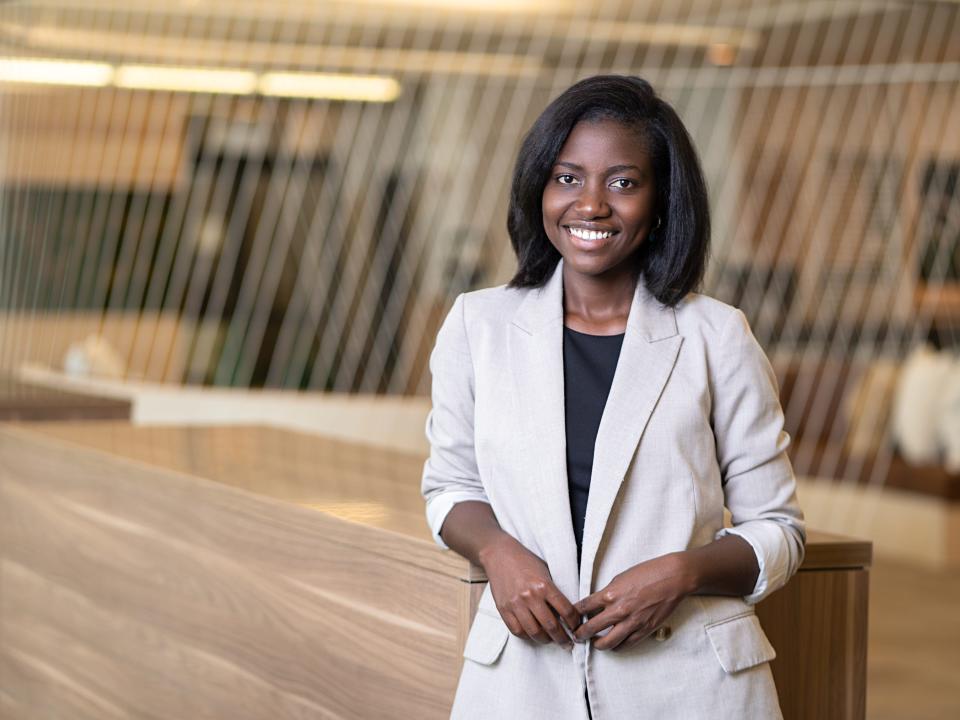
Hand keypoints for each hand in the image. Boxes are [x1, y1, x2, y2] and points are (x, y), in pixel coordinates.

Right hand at [479, 534, 579, 648]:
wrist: (499, 555)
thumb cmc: (525, 561)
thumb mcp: (545, 571)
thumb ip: (554, 591)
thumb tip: (566, 613)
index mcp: (544, 585)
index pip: (566, 611)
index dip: (574, 623)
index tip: (577, 628)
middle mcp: (530, 596)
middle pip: (551, 626)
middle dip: (562, 638)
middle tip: (568, 643)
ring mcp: (515, 604)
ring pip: (534, 632)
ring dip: (545, 640)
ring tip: (551, 640)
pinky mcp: (503, 609)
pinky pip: (517, 630)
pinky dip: (527, 636)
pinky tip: (533, 635)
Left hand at [573, 552, 694, 650]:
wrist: (673, 578)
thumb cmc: (648, 572)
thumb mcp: (621, 577)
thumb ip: (608, 592)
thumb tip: (598, 603)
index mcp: (610, 594)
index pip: (583, 607)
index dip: (573, 615)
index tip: (568, 619)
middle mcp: (618, 610)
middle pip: (591, 628)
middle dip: (580, 634)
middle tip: (576, 636)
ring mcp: (632, 622)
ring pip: (607, 643)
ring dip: (598, 645)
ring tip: (594, 643)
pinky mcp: (644, 630)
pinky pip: (626, 645)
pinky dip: (617, 646)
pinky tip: (613, 644)